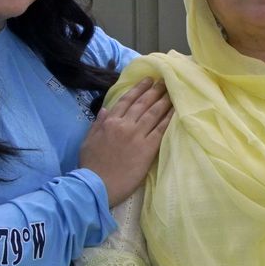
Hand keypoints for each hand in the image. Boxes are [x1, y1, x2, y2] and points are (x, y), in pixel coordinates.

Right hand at [79, 79, 171, 205]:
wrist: (98, 185)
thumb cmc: (91, 165)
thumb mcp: (88, 141)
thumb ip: (97, 124)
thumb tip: (106, 109)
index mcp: (109, 122)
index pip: (126, 101)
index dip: (138, 89)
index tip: (148, 80)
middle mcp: (124, 125)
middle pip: (142, 104)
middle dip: (154, 91)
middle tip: (164, 82)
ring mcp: (137, 136)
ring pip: (153, 114)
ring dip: (163, 101)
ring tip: (172, 92)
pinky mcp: (147, 149)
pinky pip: (160, 130)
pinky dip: (168, 119)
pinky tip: (175, 111)